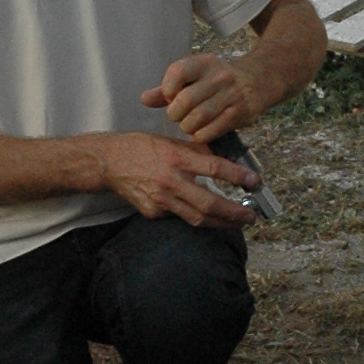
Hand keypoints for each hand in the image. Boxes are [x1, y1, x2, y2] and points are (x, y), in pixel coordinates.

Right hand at [91, 129, 256, 226]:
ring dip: (220, 222)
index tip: (255, 181)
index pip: (215, 168)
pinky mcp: (152, 212)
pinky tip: (201, 214)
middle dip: (234, 213)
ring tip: (237, 222)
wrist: (108, 162)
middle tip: (251, 215)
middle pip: (209, 203)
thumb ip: (195, 151)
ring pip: (197, 218)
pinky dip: (192, 215)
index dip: (237, 176)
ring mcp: (160, 200)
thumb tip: (221, 159)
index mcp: (176, 157)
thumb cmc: (139, 147)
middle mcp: (170, 180)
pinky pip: (178, 217)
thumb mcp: (169, 141)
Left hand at [142, 52, 255, 142]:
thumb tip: (144, 99)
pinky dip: (199, 136)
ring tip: (188, 125)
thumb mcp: (193, 78)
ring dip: (187, 126)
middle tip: (177, 116)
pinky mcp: (240, 113)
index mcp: (204, 63)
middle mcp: (219, 76)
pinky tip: (199, 133)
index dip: (167, 89)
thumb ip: (167, 88)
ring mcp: (232, 94)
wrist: (256, 81)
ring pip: (198, 117)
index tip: (170, 97)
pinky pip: (212, 130)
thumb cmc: (217, 82)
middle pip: (185, 100)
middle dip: (175, 113)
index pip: (177, 72)